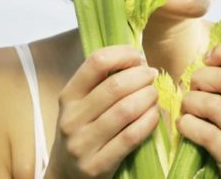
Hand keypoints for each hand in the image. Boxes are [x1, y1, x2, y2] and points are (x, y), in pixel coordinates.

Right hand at [45, 46, 159, 178]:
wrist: (66, 176)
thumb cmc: (83, 130)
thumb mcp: (81, 104)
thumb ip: (102, 82)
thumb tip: (137, 58)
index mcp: (68, 96)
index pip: (96, 62)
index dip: (123, 54)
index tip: (138, 57)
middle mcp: (72, 118)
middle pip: (116, 86)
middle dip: (141, 76)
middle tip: (152, 75)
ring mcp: (82, 144)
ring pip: (126, 110)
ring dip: (148, 97)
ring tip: (154, 94)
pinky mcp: (97, 165)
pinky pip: (131, 136)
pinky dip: (149, 121)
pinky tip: (154, 115)